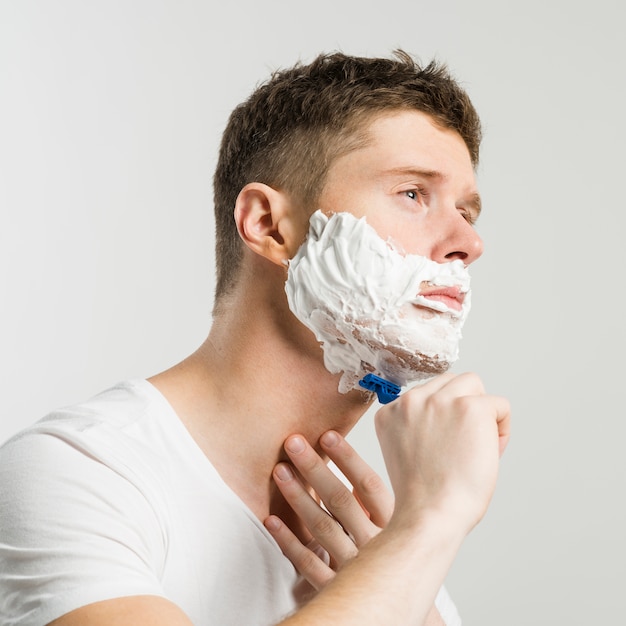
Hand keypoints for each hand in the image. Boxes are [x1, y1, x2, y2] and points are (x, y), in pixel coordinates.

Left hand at [264, 431, 393, 591]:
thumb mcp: (403, 529)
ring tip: (279, 472)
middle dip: (314, 468)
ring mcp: (355, 568)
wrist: (404, 612)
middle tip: (293, 442)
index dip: (348, 459)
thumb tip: (353, 462)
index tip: (327, 435)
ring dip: (298, 498)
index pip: (370, 486)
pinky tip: (272, 520)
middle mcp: (376, 544)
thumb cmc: (401, 562)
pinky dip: (289, 542)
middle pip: (340, 501)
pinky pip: (310, 564)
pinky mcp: (338, 589)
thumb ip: (378, 503)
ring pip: (323, 528)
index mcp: (395, 525)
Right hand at [376, 372, 510, 534]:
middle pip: (448, 382)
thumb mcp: (405, 450)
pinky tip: (492, 450)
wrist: (430, 515)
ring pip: (473, 383)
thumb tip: (448, 415)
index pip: (425, 395)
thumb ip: (417, 426)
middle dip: (462, 407)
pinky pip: (499, 404)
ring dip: (481, 410)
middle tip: (465, 444)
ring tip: (479, 443)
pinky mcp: (469, 407)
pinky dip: (502, 426)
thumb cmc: (423, 495)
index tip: (445, 446)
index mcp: (390, 412)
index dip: (442, 418)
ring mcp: (439, 401)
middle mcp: (410, 401)